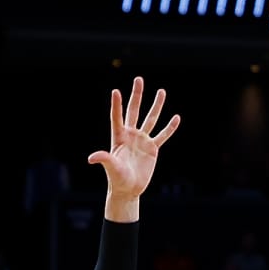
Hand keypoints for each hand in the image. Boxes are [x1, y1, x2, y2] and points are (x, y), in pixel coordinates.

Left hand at [88, 76, 179, 214]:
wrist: (128, 190)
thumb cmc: (117, 179)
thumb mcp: (111, 168)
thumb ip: (104, 159)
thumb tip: (92, 158)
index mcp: (119, 137)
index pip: (117, 118)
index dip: (116, 105)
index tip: (116, 91)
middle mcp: (130, 135)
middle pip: (134, 111)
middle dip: (137, 95)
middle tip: (139, 79)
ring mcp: (142, 140)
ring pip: (150, 119)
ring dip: (156, 106)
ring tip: (161, 91)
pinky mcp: (152, 148)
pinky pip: (163, 135)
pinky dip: (169, 127)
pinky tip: (176, 117)